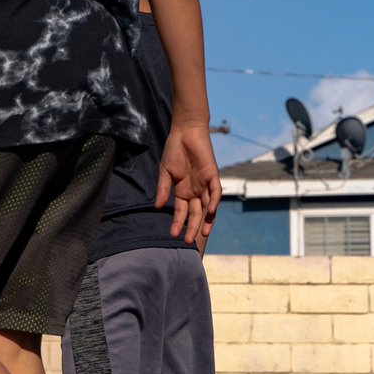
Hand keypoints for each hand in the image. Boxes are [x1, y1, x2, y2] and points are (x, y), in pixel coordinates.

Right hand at [155, 123, 221, 242]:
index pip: (182, 211)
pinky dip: (213, 202)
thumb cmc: (174, 151)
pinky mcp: (213, 176)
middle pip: (195, 213)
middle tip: (188, 241)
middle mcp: (195, 190)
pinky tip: (209, 211)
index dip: (178, 223)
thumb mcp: (165, 172)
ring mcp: (205, 184)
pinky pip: (215, 192)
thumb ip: (163, 189)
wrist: (185, 133)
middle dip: (192, 226)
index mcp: (183, 190)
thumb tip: (158, 207)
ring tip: (202, 233)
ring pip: (207, 207)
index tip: (173, 234)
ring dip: (205, 220)